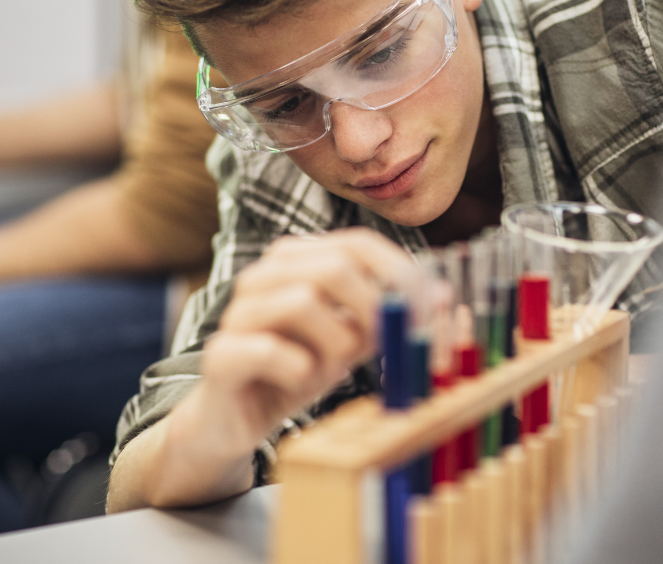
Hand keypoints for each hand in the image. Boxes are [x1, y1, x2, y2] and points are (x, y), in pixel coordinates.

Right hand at [200, 228, 413, 446]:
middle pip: (333, 266)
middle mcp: (263, 276)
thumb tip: (442, 299)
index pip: (358, 244)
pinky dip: (297, 367)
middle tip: (384, 345)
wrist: (236, 419)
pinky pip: (266, 348)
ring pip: (302, 301)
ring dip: (335, 342)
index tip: (430, 310)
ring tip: (334, 366)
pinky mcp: (220, 355)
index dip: (401, 273)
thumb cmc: (296, 371)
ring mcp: (237, 313)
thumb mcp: (350, 342)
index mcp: (295, 261)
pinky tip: (302, 377)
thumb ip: (386, 318)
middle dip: (374, 308)